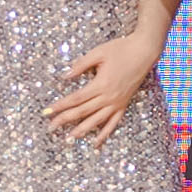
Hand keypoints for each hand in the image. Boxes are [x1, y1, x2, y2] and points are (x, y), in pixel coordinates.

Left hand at [43, 20, 164, 138]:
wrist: (144, 51)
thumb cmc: (121, 49)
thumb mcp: (98, 53)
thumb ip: (80, 65)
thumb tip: (65, 76)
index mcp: (101, 84)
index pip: (76, 98)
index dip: (60, 106)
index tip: (47, 111)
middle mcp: (108, 97)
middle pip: (82, 111)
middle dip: (65, 120)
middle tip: (50, 127)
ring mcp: (117, 102)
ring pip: (96, 121)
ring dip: (81, 130)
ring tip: (68, 139)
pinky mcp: (124, 104)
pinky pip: (113, 123)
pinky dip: (104, 134)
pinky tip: (96, 143)